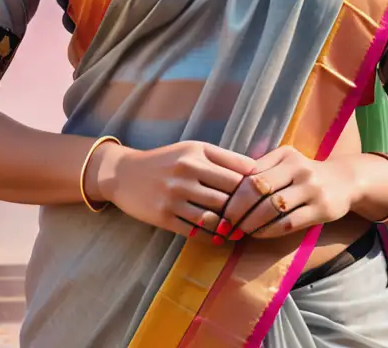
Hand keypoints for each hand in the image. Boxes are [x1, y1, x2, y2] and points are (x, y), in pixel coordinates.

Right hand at [87, 139, 256, 237]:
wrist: (124, 174)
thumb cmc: (166, 160)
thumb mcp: (193, 149)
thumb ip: (224, 157)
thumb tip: (257, 170)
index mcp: (196, 154)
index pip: (236, 174)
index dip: (253, 189)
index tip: (263, 199)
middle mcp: (185, 173)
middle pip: (227, 198)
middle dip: (244, 211)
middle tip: (256, 220)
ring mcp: (173, 196)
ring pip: (213, 218)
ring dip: (229, 228)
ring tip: (240, 231)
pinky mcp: (163, 216)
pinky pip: (195, 231)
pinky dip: (210, 237)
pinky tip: (219, 238)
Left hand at [217, 146, 356, 240]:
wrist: (345, 180)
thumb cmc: (304, 172)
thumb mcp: (286, 161)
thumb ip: (262, 168)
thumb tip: (228, 186)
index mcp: (286, 156)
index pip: (252, 174)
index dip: (233, 194)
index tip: (220, 207)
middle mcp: (299, 170)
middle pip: (259, 190)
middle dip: (238, 210)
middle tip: (225, 224)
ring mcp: (312, 190)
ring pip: (273, 208)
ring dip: (251, 223)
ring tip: (239, 231)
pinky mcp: (321, 210)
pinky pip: (289, 223)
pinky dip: (269, 231)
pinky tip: (258, 234)